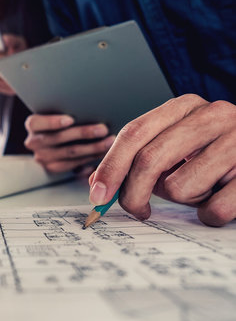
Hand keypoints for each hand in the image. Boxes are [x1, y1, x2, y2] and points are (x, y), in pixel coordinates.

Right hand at [24, 114, 114, 174]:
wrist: (50, 138)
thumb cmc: (60, 118)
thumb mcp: (56, 111)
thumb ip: (66, 109)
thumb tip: (88, 105)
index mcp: (33, 125)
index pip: (37, 123)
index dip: (53, 122)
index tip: (70, 119)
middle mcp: (34, 142)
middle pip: (58, 138)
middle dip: (83, 133)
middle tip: (103, 129)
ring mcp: (43, 157)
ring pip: (70, 153)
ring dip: (93, 148)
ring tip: (109, 142)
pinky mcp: (53, 168)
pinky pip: (74, 165)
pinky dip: (90, 159)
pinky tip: (104, 154)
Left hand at [89, 94, 235, 225]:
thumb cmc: (216, 153)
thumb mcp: (177, 143)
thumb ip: (140, 156)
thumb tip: (97, 183)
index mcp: (185, 106)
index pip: (134, 133)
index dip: (110, 166)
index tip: (97, 194)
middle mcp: (212, 115)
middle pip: (149, 159)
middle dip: (133, 193)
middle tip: (136, 211)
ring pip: (179, 187)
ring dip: (184, 200)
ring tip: (204, 188)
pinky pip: (214, 209)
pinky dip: (210, 214)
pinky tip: (223, 198)